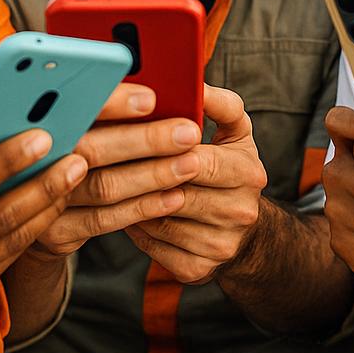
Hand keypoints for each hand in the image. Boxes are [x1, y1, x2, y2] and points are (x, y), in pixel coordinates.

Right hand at [29, 82, 204, 259]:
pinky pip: (103, 220)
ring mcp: (41, 198)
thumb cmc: (70, 146)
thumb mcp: (75, 119)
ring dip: (152, 175)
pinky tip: (173, 197)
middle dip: (146, 140)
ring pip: (103, 185)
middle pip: (92, 147)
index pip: (75, 104)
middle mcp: (36, 156)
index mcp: (41, 118)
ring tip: (190, 164)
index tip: (151, 98)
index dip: (112, 102)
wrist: (29, 208)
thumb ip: (102, 103)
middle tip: (188, 133)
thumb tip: (159, 82)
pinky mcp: (54, 232)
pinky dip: (142, 207)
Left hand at [124, 85, 267, 283]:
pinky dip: (135, 229)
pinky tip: (120, 210)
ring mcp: (221, 245)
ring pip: (161, 222)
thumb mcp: (235, 131)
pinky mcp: (200, 270)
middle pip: (177, 192)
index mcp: (248, 172)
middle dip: (141, 176)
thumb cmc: (230, 165)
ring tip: (107, 182)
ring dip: (132, 203)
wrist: (246, 229)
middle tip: (105, 159)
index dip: (164, 151)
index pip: (200, 161)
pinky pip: (155, 248)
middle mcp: (240, 212)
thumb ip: (219, 104)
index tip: (134, 136)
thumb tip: (196, 82)